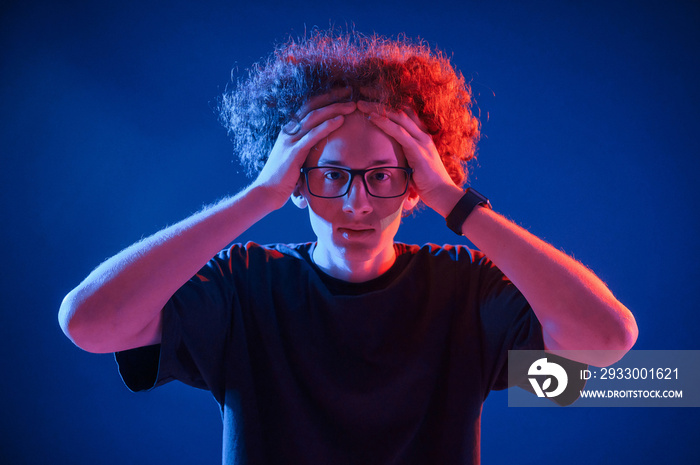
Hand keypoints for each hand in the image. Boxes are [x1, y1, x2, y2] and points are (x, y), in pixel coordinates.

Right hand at [253, 88, 356, 208]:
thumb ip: (304, 151)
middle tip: (350, 91)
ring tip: (352, 105)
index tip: (342, 93)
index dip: (325, 98)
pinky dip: (327, 126)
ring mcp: (290, 140)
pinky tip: (341, 120)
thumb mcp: (294, 160)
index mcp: (289, 131)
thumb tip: (319, 150)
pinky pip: (313, 135)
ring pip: (315, 117)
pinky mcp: (293, 152)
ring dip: (335, 109)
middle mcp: (288, 132)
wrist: (266, 192)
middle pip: (313, 107)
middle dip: (333, 97)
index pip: (308, 108)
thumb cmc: (282, 179)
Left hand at [356, 100, 462, 216]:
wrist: (443, 195)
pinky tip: (371, 117)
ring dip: (378, 109)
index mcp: (423, 137)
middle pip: (400, 110)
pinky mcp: (418, 150)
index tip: (372, 100)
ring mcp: (422, 141)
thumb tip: (390, 164)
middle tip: (362, 95)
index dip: (389, 105)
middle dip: (380, 101)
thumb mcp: (414, 167)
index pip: (406, 114)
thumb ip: (405, 160)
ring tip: (361, 103)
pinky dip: (384, 123)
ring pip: (398, 117)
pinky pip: (398, 132)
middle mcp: (423, 135)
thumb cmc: (428, 185)